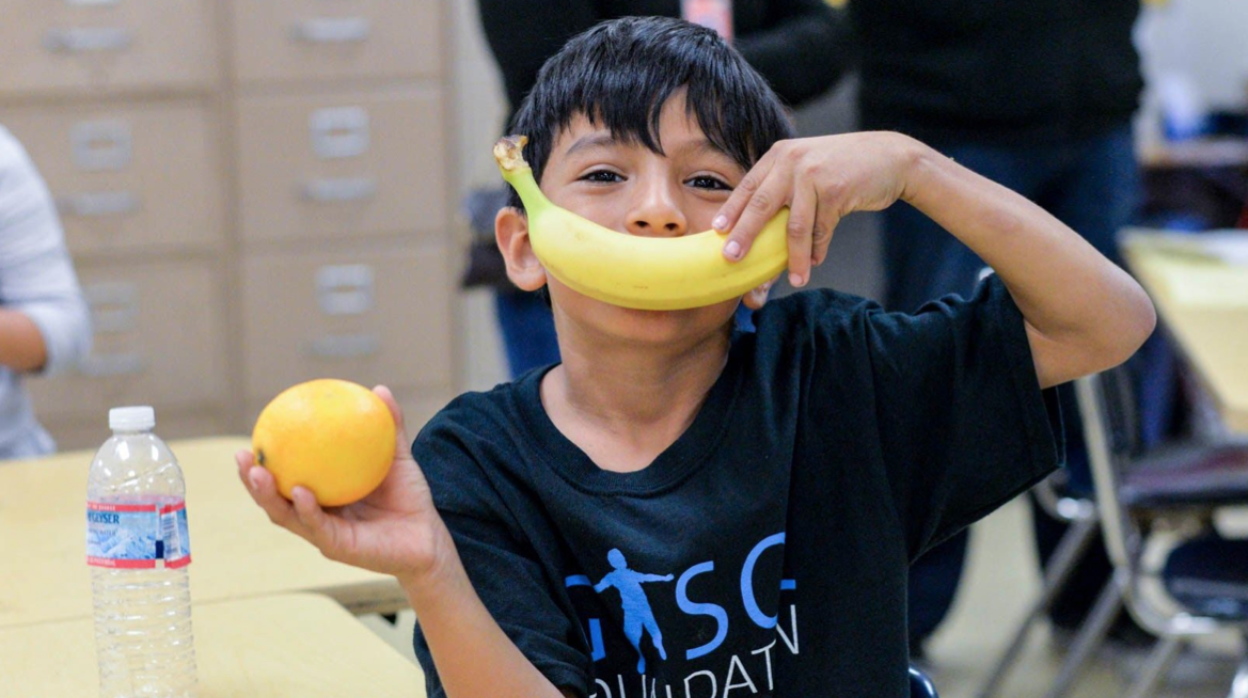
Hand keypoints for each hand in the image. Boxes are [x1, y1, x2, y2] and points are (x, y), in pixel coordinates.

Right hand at [236, 385, 452, 585]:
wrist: (429, 537)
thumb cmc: (410, 498)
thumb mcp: (398, 457)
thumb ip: (389, 428)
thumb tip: (379, 389)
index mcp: (322, 495)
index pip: (285, 478)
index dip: (265, 461)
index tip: (252, 437)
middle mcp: (316, 515)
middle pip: (273, 499)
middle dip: (251, 480)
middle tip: (240, 456)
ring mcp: (324, 533)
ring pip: (285, 516)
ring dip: (267, 496)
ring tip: (256, 473)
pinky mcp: (338, 547)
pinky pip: (318, 527)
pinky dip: (306, 510)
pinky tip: (301, 492)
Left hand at [714, 133, 919, 287]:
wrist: (890, 157)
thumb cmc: (843, 166)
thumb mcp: (807, 163)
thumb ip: (783, 184)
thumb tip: (757, 224)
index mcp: (780, 155)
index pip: (748, 186)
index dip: (731, 210)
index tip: (716, 232)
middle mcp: (792, 162)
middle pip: (762, 205)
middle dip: (745, 235)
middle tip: (732, 259)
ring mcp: (814, 174)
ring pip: (795, 226)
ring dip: (793, 257)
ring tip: (793, 278)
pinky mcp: (836, 190)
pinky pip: (822, 229)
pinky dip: (818, 249)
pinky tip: (815, 262)